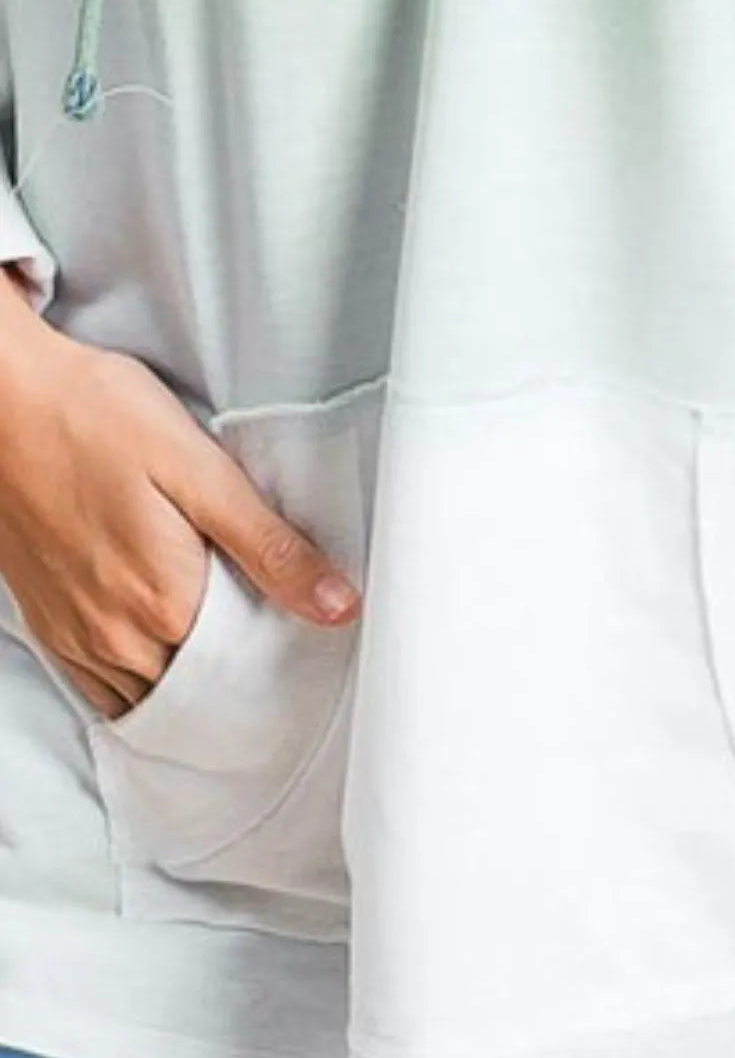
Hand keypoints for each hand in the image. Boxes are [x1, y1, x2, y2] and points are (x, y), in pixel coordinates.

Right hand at [0, 267, 361, 718]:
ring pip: (150, 698)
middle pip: (200, 693)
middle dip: (241, 678)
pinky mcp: (49, 623)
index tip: (311, 637)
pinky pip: (104, 688)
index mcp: (167, 603)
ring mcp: (76, 635)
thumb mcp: (201, 470)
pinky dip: (142, 682)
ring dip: (190, 684)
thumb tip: (339, 606)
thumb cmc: (96, 416)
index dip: (285, 660)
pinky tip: (166, 647)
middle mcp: (117, 637)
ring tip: (228, 641)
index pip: (248, 673)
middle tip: (277, 637)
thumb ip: (270, 547)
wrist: (2, 398)